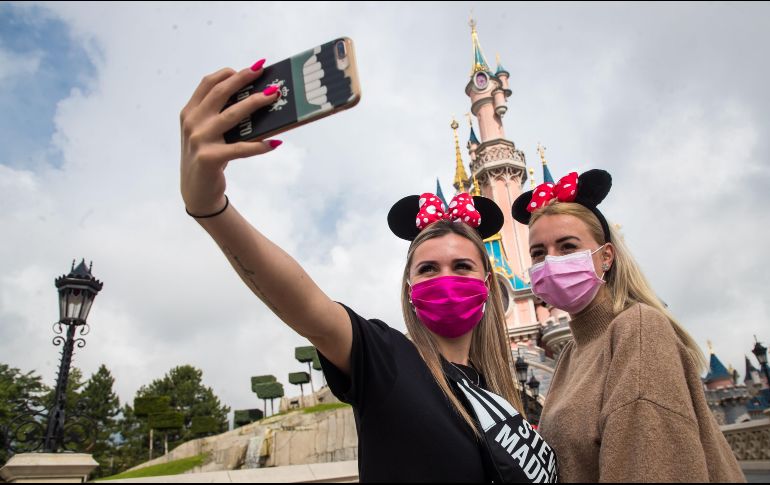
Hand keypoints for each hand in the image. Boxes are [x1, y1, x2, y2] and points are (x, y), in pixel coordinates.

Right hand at [179, 60, 281, 215]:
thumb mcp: (208, 133)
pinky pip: (240, 148)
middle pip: (220, 92)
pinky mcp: (209, 158)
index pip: (208, 83)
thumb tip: (255, 98)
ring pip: (231, 115)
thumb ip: (221, 116)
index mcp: (190, 112)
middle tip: (264, 72)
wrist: (196, 191)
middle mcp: (192, 123)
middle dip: (243, 79)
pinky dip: (259, 146)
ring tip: (273, 96)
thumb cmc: (209, 157)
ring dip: (255, 103)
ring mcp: (199, 140)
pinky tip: (275, 143)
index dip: (229, 73)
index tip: (251, 68)